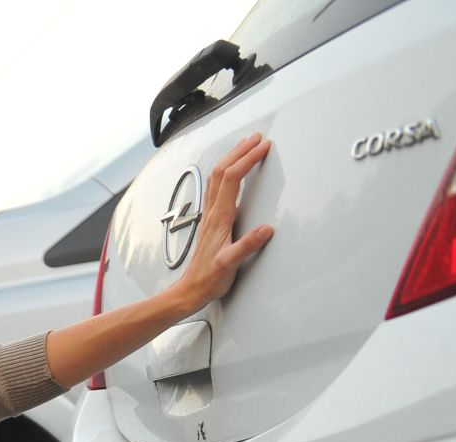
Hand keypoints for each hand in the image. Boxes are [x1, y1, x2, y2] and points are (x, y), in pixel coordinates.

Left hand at [171, 133, 274, 315]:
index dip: (247, 159)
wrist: (190, 290)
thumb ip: (247, 246)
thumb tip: (265, 230)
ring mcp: (210, 216)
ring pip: (217, 177)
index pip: (233, 179)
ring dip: (232, 158)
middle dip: (240, 151)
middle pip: (223, 171)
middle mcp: (212, 212)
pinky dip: (227, 173)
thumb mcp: (229, 265)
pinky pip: (217, 188)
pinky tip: (231, 173)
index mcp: (219, 218)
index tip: (264, 147)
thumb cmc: (208, 279)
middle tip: (257, 138)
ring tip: (246, 146)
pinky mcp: (210, 221)